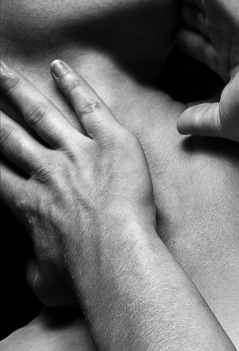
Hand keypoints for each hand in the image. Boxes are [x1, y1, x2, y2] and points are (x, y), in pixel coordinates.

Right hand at [0, 61, 155, 305]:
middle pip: (7, 134)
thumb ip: (33, 270)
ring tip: (0, 68)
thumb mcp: (45, 283)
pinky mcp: (111, 142)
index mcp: (25, 203)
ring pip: (41, 113)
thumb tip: (31, 271)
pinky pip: (89, 107)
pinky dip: (74, 85)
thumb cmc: (82, 278)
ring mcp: (77, 152)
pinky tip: (59, 66)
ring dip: (16, 88)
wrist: (115, 257)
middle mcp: (45, 170)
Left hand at [169, 0, 238, 140]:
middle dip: (181, 14)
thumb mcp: (229, 120)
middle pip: (197, 19)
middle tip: (163, 7)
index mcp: (232, 64)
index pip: (202, 50)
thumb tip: (179, 126)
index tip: (174, 39)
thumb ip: (201, 121)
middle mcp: (229, 34)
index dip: (186, 44)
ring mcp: (226, 9)